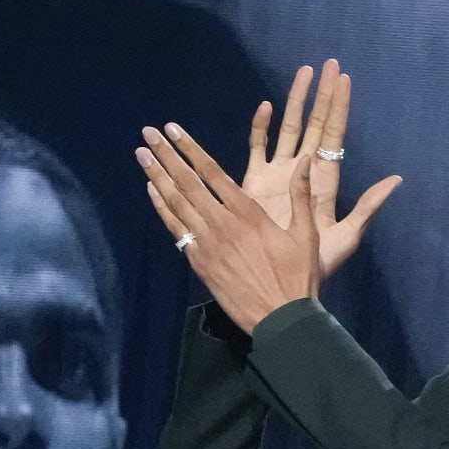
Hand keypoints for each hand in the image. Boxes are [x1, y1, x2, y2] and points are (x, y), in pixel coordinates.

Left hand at [137, 120, 323, 334]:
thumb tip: (305, 161)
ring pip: (176, 203)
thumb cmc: (297, 277)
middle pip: (187, 182)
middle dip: (165, 155)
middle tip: (147, 134)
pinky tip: (152, 191)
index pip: (212, 171)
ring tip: (142, 155)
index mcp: (248, 212)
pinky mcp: (200, 263)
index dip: (189, 148)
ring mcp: (207, 244)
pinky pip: (176, 229)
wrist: (280, 318)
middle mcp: (222, 223)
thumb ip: (301, 196)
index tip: (172, 130)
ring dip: (157, 177)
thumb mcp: (307, 234)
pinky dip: (162, 208)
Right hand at [244, 61, 401, 281]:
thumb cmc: (314, 264)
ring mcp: (278, 175)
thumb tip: (397, 180)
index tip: (344, 80)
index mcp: (325, 180)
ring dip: (295, 101)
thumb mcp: (347, 235)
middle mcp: (302, 171)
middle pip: (314, 124)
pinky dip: (261, 128)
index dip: (339, 107)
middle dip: (320, 94)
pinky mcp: (254, 183)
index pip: (334, 135)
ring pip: (288, 129)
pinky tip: (267, 107)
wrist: (279, 279)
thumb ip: (368, 206)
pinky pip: (257, 149)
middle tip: (327, 64)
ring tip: (302, 73)